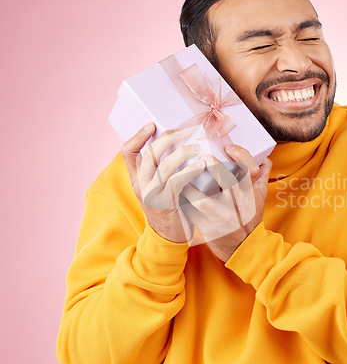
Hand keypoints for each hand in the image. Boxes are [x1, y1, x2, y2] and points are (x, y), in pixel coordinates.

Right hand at [121, 123, 205, 242]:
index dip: (138, 136)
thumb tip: (173, 145)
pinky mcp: (166, 203)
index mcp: (136, 178)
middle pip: (149, 153)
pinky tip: (201, 164)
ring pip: (164, 165)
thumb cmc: (168, 207)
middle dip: (167, 138)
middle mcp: (140, 184)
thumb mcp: (156, 187)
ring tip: (196, 147)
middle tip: (185, 132)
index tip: (151, 124)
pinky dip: (190, 170)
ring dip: (182, 152)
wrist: (167, 238)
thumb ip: (158, 170)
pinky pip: (177, 181)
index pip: (127, 152)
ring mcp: (152, 194)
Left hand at [180, 144, 271, 260]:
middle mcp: (236, 205)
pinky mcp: (207, 226)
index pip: (249, 170)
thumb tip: (265, 159)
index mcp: (250, 194)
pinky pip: (191, 212)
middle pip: (226, 182)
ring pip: (203, 199)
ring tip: (184, 173)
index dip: (240, 155)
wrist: (242, 246)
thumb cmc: (249, 218)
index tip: (229, 147)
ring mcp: (221, 217)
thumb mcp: (259, 198)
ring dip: (192, 186)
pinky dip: (183, 200)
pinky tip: (177, 189)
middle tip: (205, 156)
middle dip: (214, 166)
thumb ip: (261, 177)